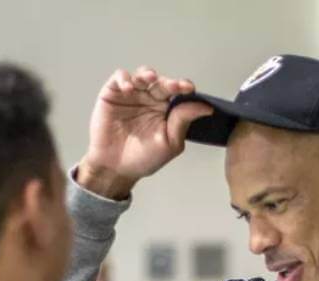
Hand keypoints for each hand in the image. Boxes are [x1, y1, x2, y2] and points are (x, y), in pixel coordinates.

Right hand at [77, 66, 212, 199]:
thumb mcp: (169, 142)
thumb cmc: (143, 158)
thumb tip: (206, 107)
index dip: (184, 87)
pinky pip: (120, 78)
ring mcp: (133, 94)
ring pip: (142, 75)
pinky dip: (124, 79)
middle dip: (169, 82)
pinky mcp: (113, 93)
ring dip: (147, 74)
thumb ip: (184, 121)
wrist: (115, 168)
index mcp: (167, 109)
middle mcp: (151, 99)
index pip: (178, 93)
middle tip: (174, 86)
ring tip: (151, 78)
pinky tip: (128, 88)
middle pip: (162, 82)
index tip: (190, 89)